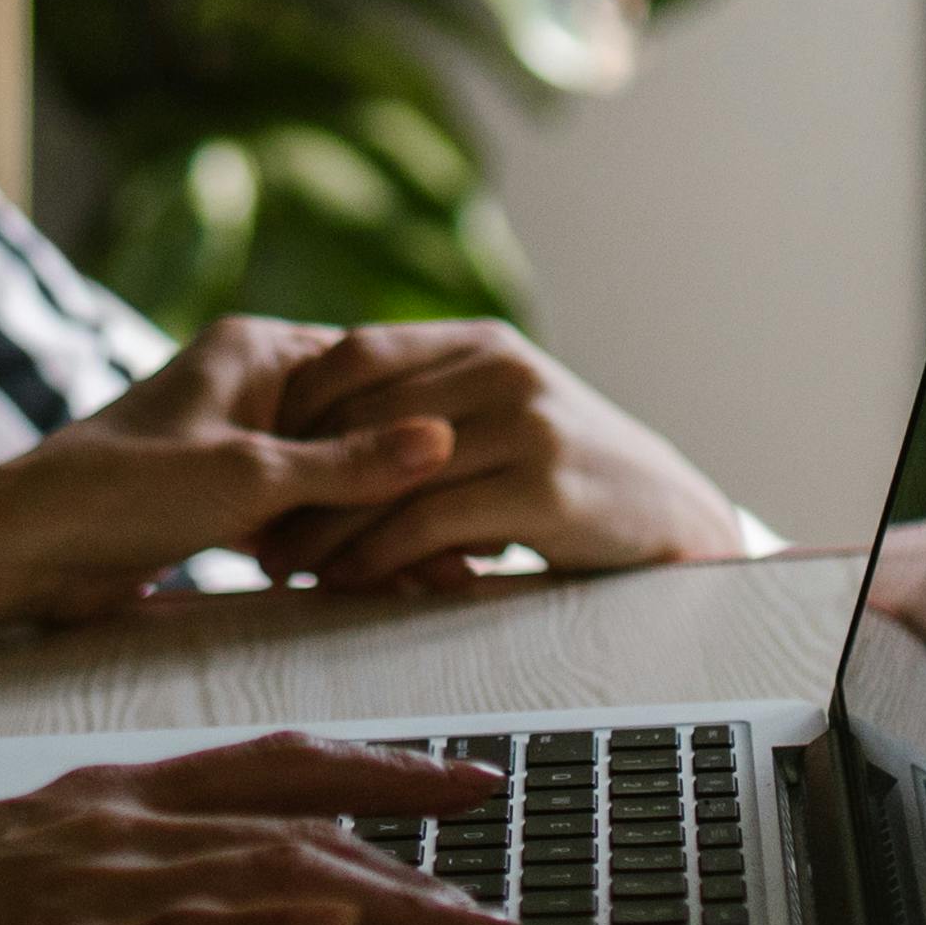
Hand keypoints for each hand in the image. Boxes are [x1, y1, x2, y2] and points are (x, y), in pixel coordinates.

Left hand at [0, 322, 466, 641]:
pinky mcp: (221, 496)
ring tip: (441, 568)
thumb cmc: (122, 492)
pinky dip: (334, 542)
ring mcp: (236, 441)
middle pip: (357, 425)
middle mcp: (250, 385)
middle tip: (469, 533)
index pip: (370, 367)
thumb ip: (348, 462)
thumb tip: (446, 437)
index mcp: (256, 350)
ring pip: (331, 476)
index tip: (475, 460)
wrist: (24, 549)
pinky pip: (300, 512)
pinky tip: (380, 581)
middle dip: (407, 482)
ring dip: (373, 519)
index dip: (423, 417)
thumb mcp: (249, 476)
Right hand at [0, 734, 515, 924]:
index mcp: (103, 797)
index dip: (367, 763)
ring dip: (397, 896)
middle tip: (500, 823)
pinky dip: (281, 920)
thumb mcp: (18, 878)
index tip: (448, 777)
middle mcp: (115, 820)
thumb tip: (177, 902)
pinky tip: (347, 924)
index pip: (263, 762)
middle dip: (411, 804)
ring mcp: (96, 879)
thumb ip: (104, 878)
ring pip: (279, 865)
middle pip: (296, 797)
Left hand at [226, 319, 766, 589]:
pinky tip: (346, 581)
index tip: (256, 463)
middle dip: (296, 478)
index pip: (356, 354)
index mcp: (480, 343)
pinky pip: (429, 521)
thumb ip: (428, 408)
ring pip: (388, 474)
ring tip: (281, 565)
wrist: (675, 521)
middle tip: (250, 530)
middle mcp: (502, 370)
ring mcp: (527, 425)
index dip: (295, 408)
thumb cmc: (569, 478)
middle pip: (361, 416)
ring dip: (324, 526)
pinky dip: (376, 555)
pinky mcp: (544, 488)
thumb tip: (320, 431)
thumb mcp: (503, 415)